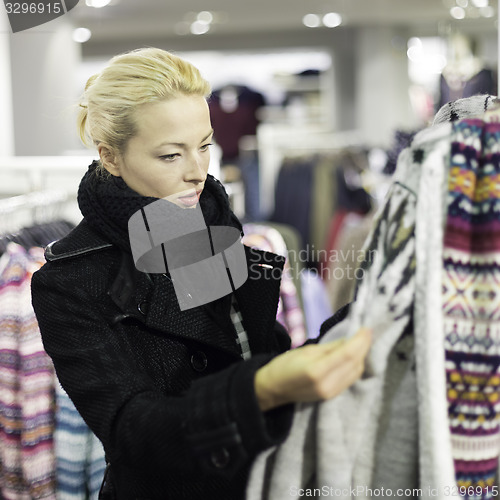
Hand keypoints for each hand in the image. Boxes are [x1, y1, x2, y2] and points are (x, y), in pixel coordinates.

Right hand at [254, 327, 371, 411]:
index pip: (348, 354)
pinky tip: (354, 356)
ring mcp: (331, 393)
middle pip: (355, 364)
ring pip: (356, 372)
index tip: (367, 328)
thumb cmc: (284, 365)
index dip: (361, 340)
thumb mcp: (306, 350)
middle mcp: (327, 385)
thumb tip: (351, 339)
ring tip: (361, 342)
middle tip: (366, 332)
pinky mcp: (332, 397)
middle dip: (364, 346)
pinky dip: (355, 366)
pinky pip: (350, 379)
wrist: (273, 389)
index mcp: (317, 371)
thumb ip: (331, 347)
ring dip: (361, 356)